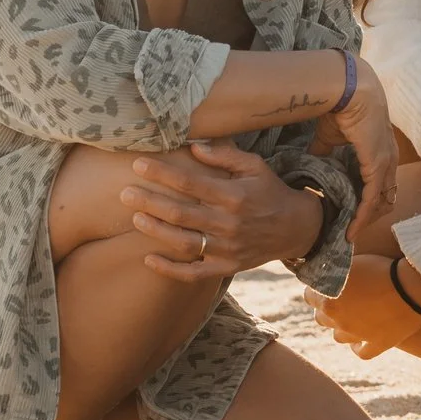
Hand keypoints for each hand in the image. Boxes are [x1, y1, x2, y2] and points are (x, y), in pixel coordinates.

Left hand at [122, 139, 328, 281]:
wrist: (296, 228)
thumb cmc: (270, 191)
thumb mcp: (255, 167)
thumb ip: (226, 156)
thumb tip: (195, 145)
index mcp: (235, 196)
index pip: (191, 183)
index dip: (163, 173)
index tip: (139, 164)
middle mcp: (230, 223)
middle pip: (181, 213)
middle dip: (150, 201)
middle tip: (124, 192)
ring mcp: (228, 249)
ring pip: (184, 242)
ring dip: (156, 231)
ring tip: (134, 217)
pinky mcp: (227, 267)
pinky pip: (194, 273)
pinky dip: (170, 269)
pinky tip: (148, 259)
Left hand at [309, 253, 420, 358]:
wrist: (414, 285)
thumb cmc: (383, 268)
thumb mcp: (353, 263)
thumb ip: (333, 271)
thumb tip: (322, 272)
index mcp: (328, 300)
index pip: (309, 296)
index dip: (318, 288)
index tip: (326, 282)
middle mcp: (338, 320)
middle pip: (321, 317)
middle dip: (328, 307)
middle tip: (342, 296)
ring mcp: (357, 335)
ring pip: (338, 336)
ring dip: (342, 326)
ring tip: (353, 314)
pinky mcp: (377, 344)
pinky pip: (361, 351)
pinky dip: (360, 345)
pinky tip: (363, 338)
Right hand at [327, 54, 399, 239]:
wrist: (349, 91)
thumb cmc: (341, 108)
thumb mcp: (331, 137)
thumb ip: (324, 153)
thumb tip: (311, 164)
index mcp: (381, 152)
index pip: (380, 185)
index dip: (368, 202)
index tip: (352, 216)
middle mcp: (388, 160)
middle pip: (385, 198)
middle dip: (368, 217)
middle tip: (349, 231)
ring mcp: (386, 164)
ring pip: (380, 203)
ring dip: (364, 221)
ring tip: (348, 235)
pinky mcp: (378, 166)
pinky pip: (371, 199)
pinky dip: (361, 216)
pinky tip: (350, 230)